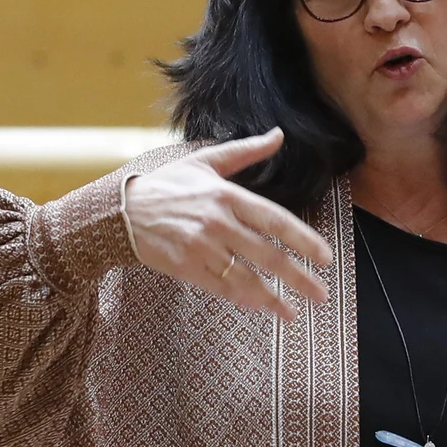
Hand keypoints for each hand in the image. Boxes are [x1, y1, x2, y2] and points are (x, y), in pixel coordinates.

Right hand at [124, 128, 333, 319]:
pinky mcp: (184, 266)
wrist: (120, 211)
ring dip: (272, 298)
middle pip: (268, 255)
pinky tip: (259, 307)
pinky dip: (241, 298)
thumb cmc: (167, 185)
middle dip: (299, 278)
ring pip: (245, 277)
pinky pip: (220, 287)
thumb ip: (246, 151)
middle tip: (321, 295)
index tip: (326, 258)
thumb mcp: (205, 162)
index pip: (276, 220)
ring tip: (293, 312)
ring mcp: (200, 246)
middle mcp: (218, 222)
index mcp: (227, 195)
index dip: (304, 240)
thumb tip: (278, 134)